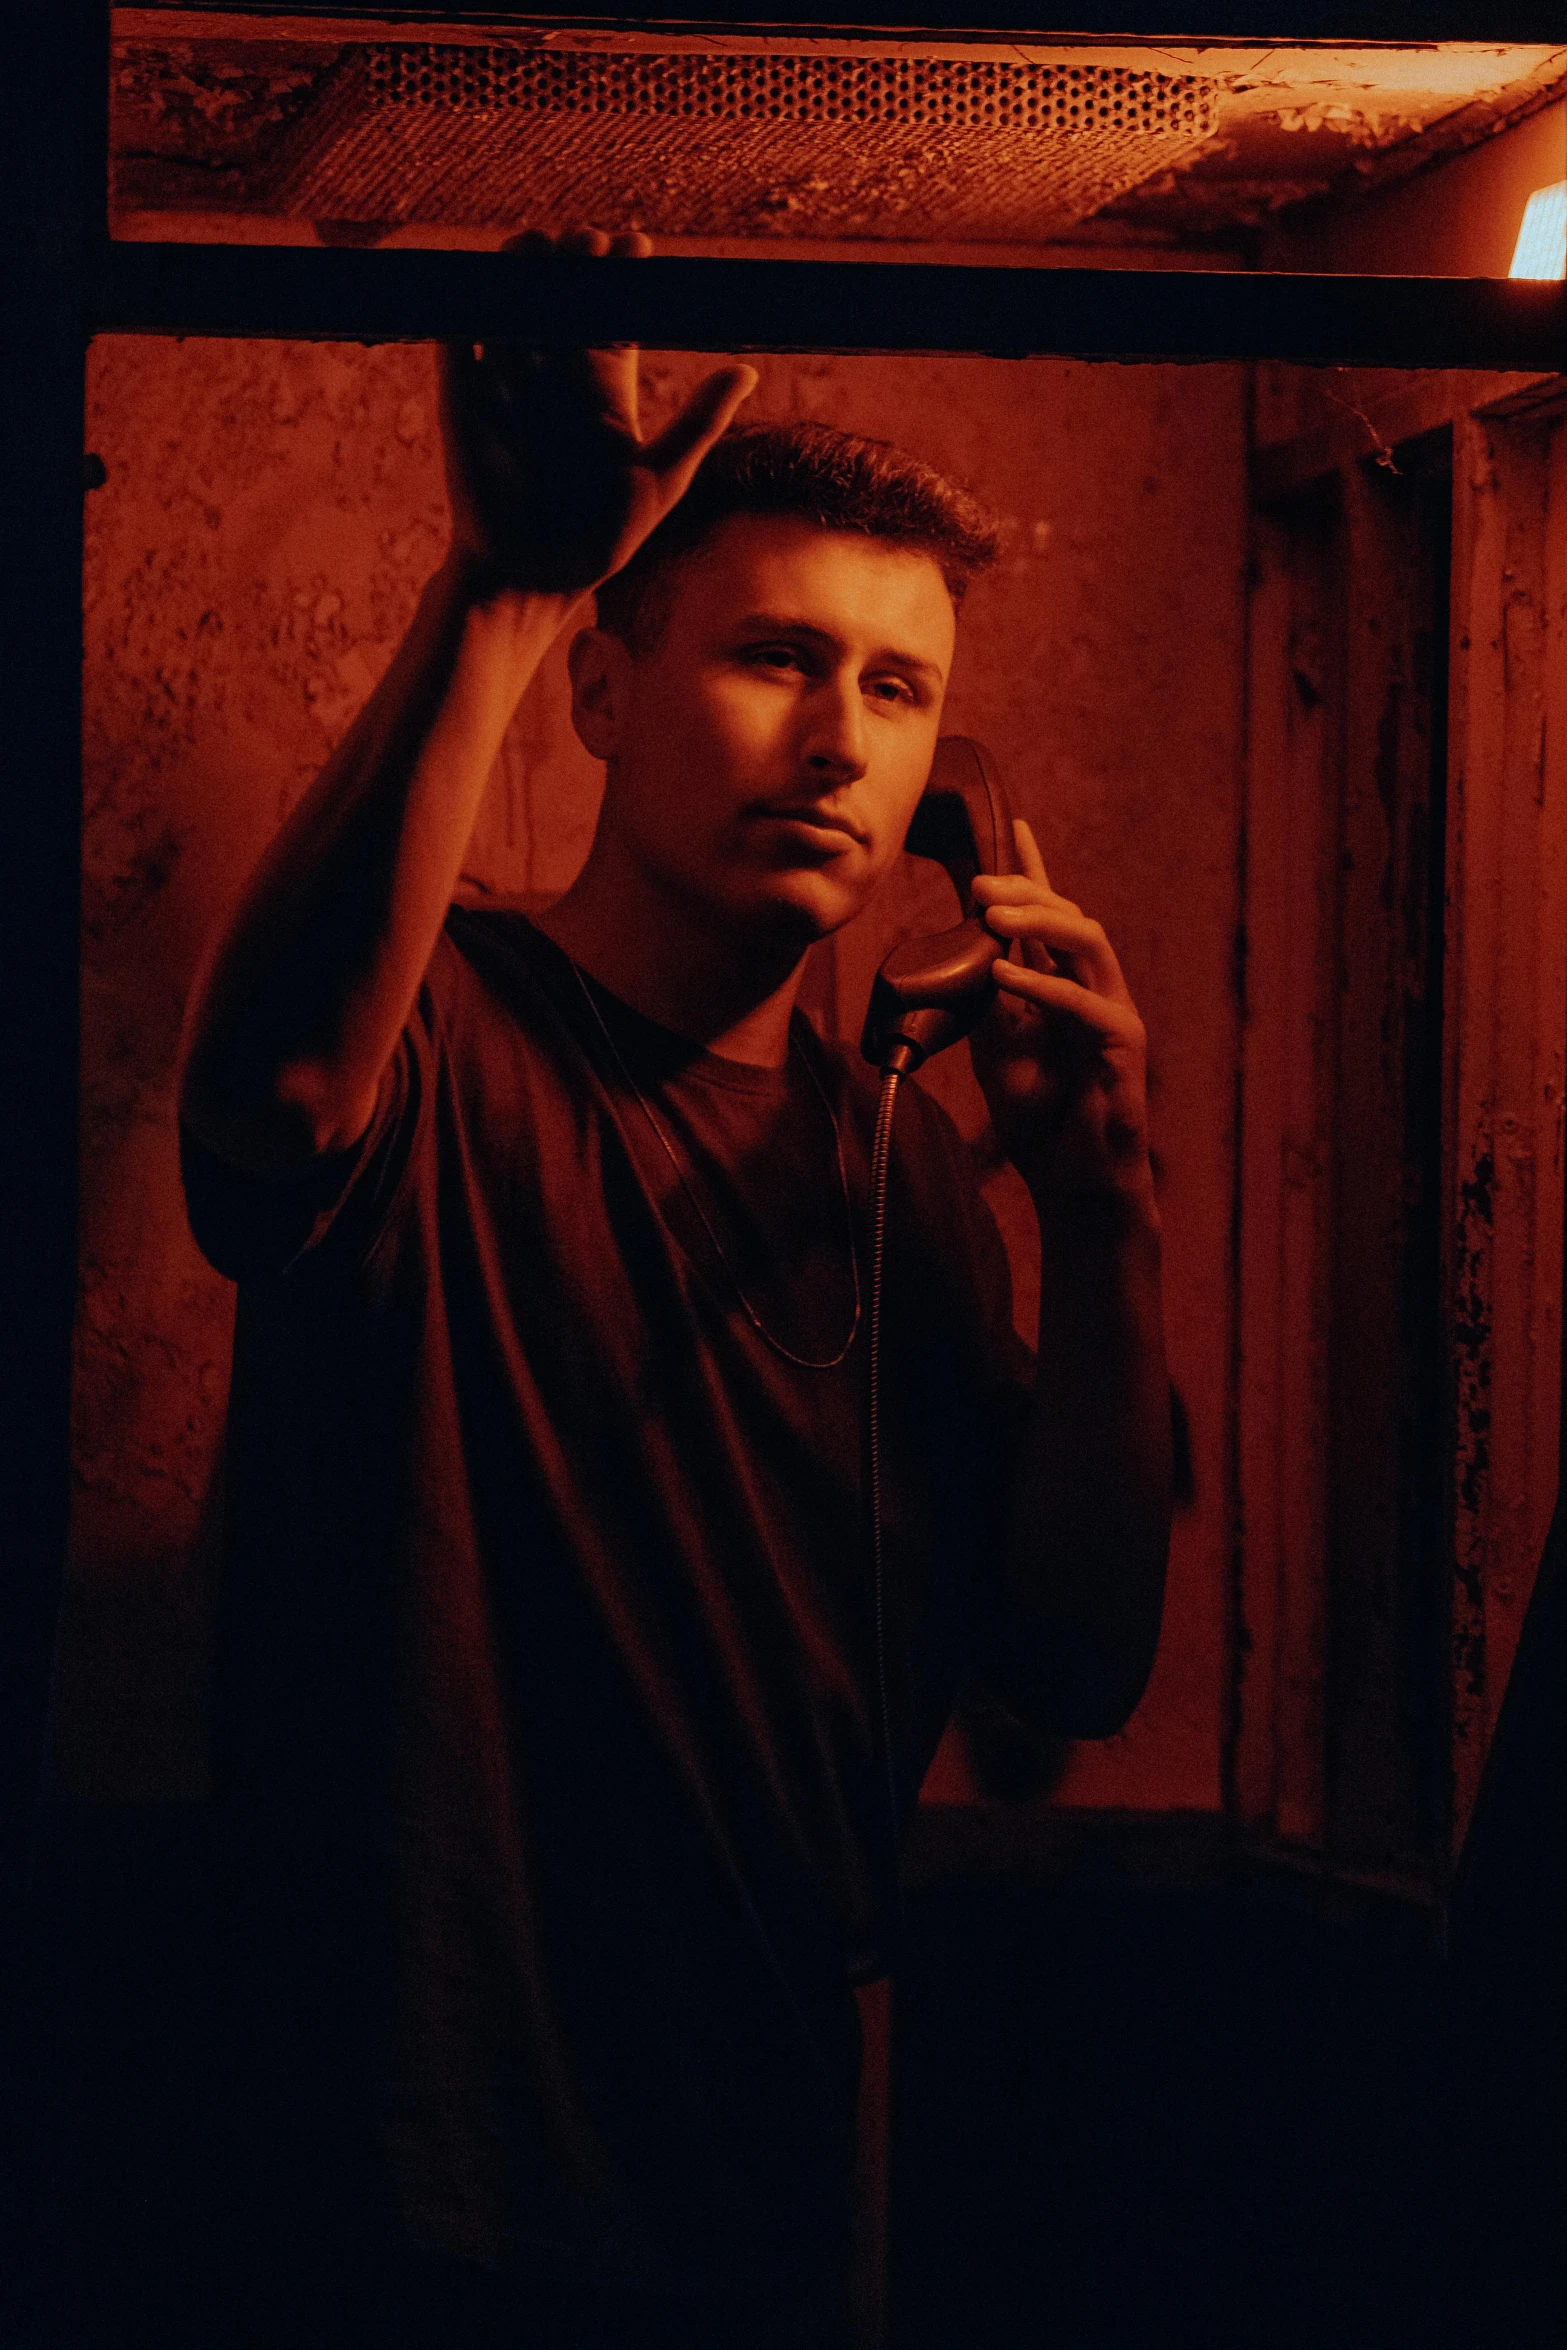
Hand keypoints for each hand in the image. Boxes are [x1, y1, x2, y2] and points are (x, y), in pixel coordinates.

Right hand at [438, 227, 756, 596]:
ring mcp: (508, 384)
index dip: (622, 277)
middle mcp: (556, 378)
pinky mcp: (462, 399)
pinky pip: (463, 339)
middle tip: (588, 242)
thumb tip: (746, 371)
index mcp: (603, 391)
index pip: (613, 315)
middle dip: (575, 262)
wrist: (533, 579)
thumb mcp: (660, 480)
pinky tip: (492, 282)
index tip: (636, 245)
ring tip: (543, 245)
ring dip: (525, 269)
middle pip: (564, 299)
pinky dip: (473, 307)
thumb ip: (698, 423)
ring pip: (514, 307)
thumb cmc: (599, 539)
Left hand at [969, 822, 1155, 1219]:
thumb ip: (985, 1001)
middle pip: (1069, 917)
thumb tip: (957, 953)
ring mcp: (1113, 1014)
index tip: (1015, 826)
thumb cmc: (1040, 1118)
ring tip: (993, 915)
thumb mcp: (997, 1049)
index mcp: (1064, 985)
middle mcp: (1095, 989)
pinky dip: (1044, 986)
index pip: (1051, 916)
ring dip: (1039, 922)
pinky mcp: (1123, 1047)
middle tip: (980, 883)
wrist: (1073, 1182)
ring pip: (1088, 943)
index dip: (1036, 870)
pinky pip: (1085, 1005)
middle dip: (1027, 891)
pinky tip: (1005, 975)